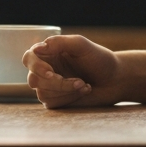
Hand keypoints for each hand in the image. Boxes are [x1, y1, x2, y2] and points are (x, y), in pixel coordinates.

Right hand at [24, 37, 145, 109]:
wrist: (116, 79)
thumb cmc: (100, 60)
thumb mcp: (81, 45)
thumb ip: (59, 43)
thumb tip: (38, 48)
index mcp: (49, 53)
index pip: (29, 58)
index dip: (35, 66)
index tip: (51, 73)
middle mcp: (46, 69)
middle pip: (33, 79)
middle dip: (56, 83)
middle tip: (78, 81)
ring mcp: (50, 86)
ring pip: (43, 93)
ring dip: (66, 90)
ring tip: (84, 84)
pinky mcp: (57, 100)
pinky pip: (52, 103)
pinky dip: (69, 98)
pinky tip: (83, 91)